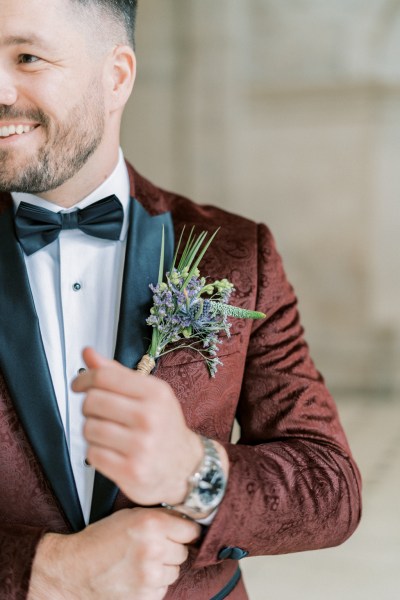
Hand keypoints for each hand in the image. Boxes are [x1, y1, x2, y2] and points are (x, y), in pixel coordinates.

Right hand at [29, 507, 200, 599]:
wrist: (74, 570)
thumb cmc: (100, 540)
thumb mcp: (130, 516)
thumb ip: (160, 516)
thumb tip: (185, 520)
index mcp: (152, 524)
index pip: (191, 530)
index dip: (184, 531)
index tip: (180, 533)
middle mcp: (154, 548)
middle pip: (183, 552)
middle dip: (171, 549)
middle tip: (150, 547)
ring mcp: (151, 575)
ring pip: (174, 571)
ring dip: (163, 568)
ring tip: (140, 562)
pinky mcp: (146, 596)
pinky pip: (163, 588)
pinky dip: (153, 584)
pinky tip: (136, 576)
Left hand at [72, 347, 203, 505]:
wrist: (186, 466)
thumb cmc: (163, 427)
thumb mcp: (149, 394)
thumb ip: (117, 374)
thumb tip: (88, 353)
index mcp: (155, 393)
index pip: (104, 377)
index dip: (84, 379)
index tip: (78, 385)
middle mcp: (150, 417)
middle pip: (92, 401)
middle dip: (89, 407)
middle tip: (99, 413)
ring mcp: (141, 445)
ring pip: (89, 428)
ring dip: (92, 431)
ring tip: (108, 434)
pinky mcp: (131, 471)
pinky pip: (92, 454)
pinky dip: (96, 452)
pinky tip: (111, 451)